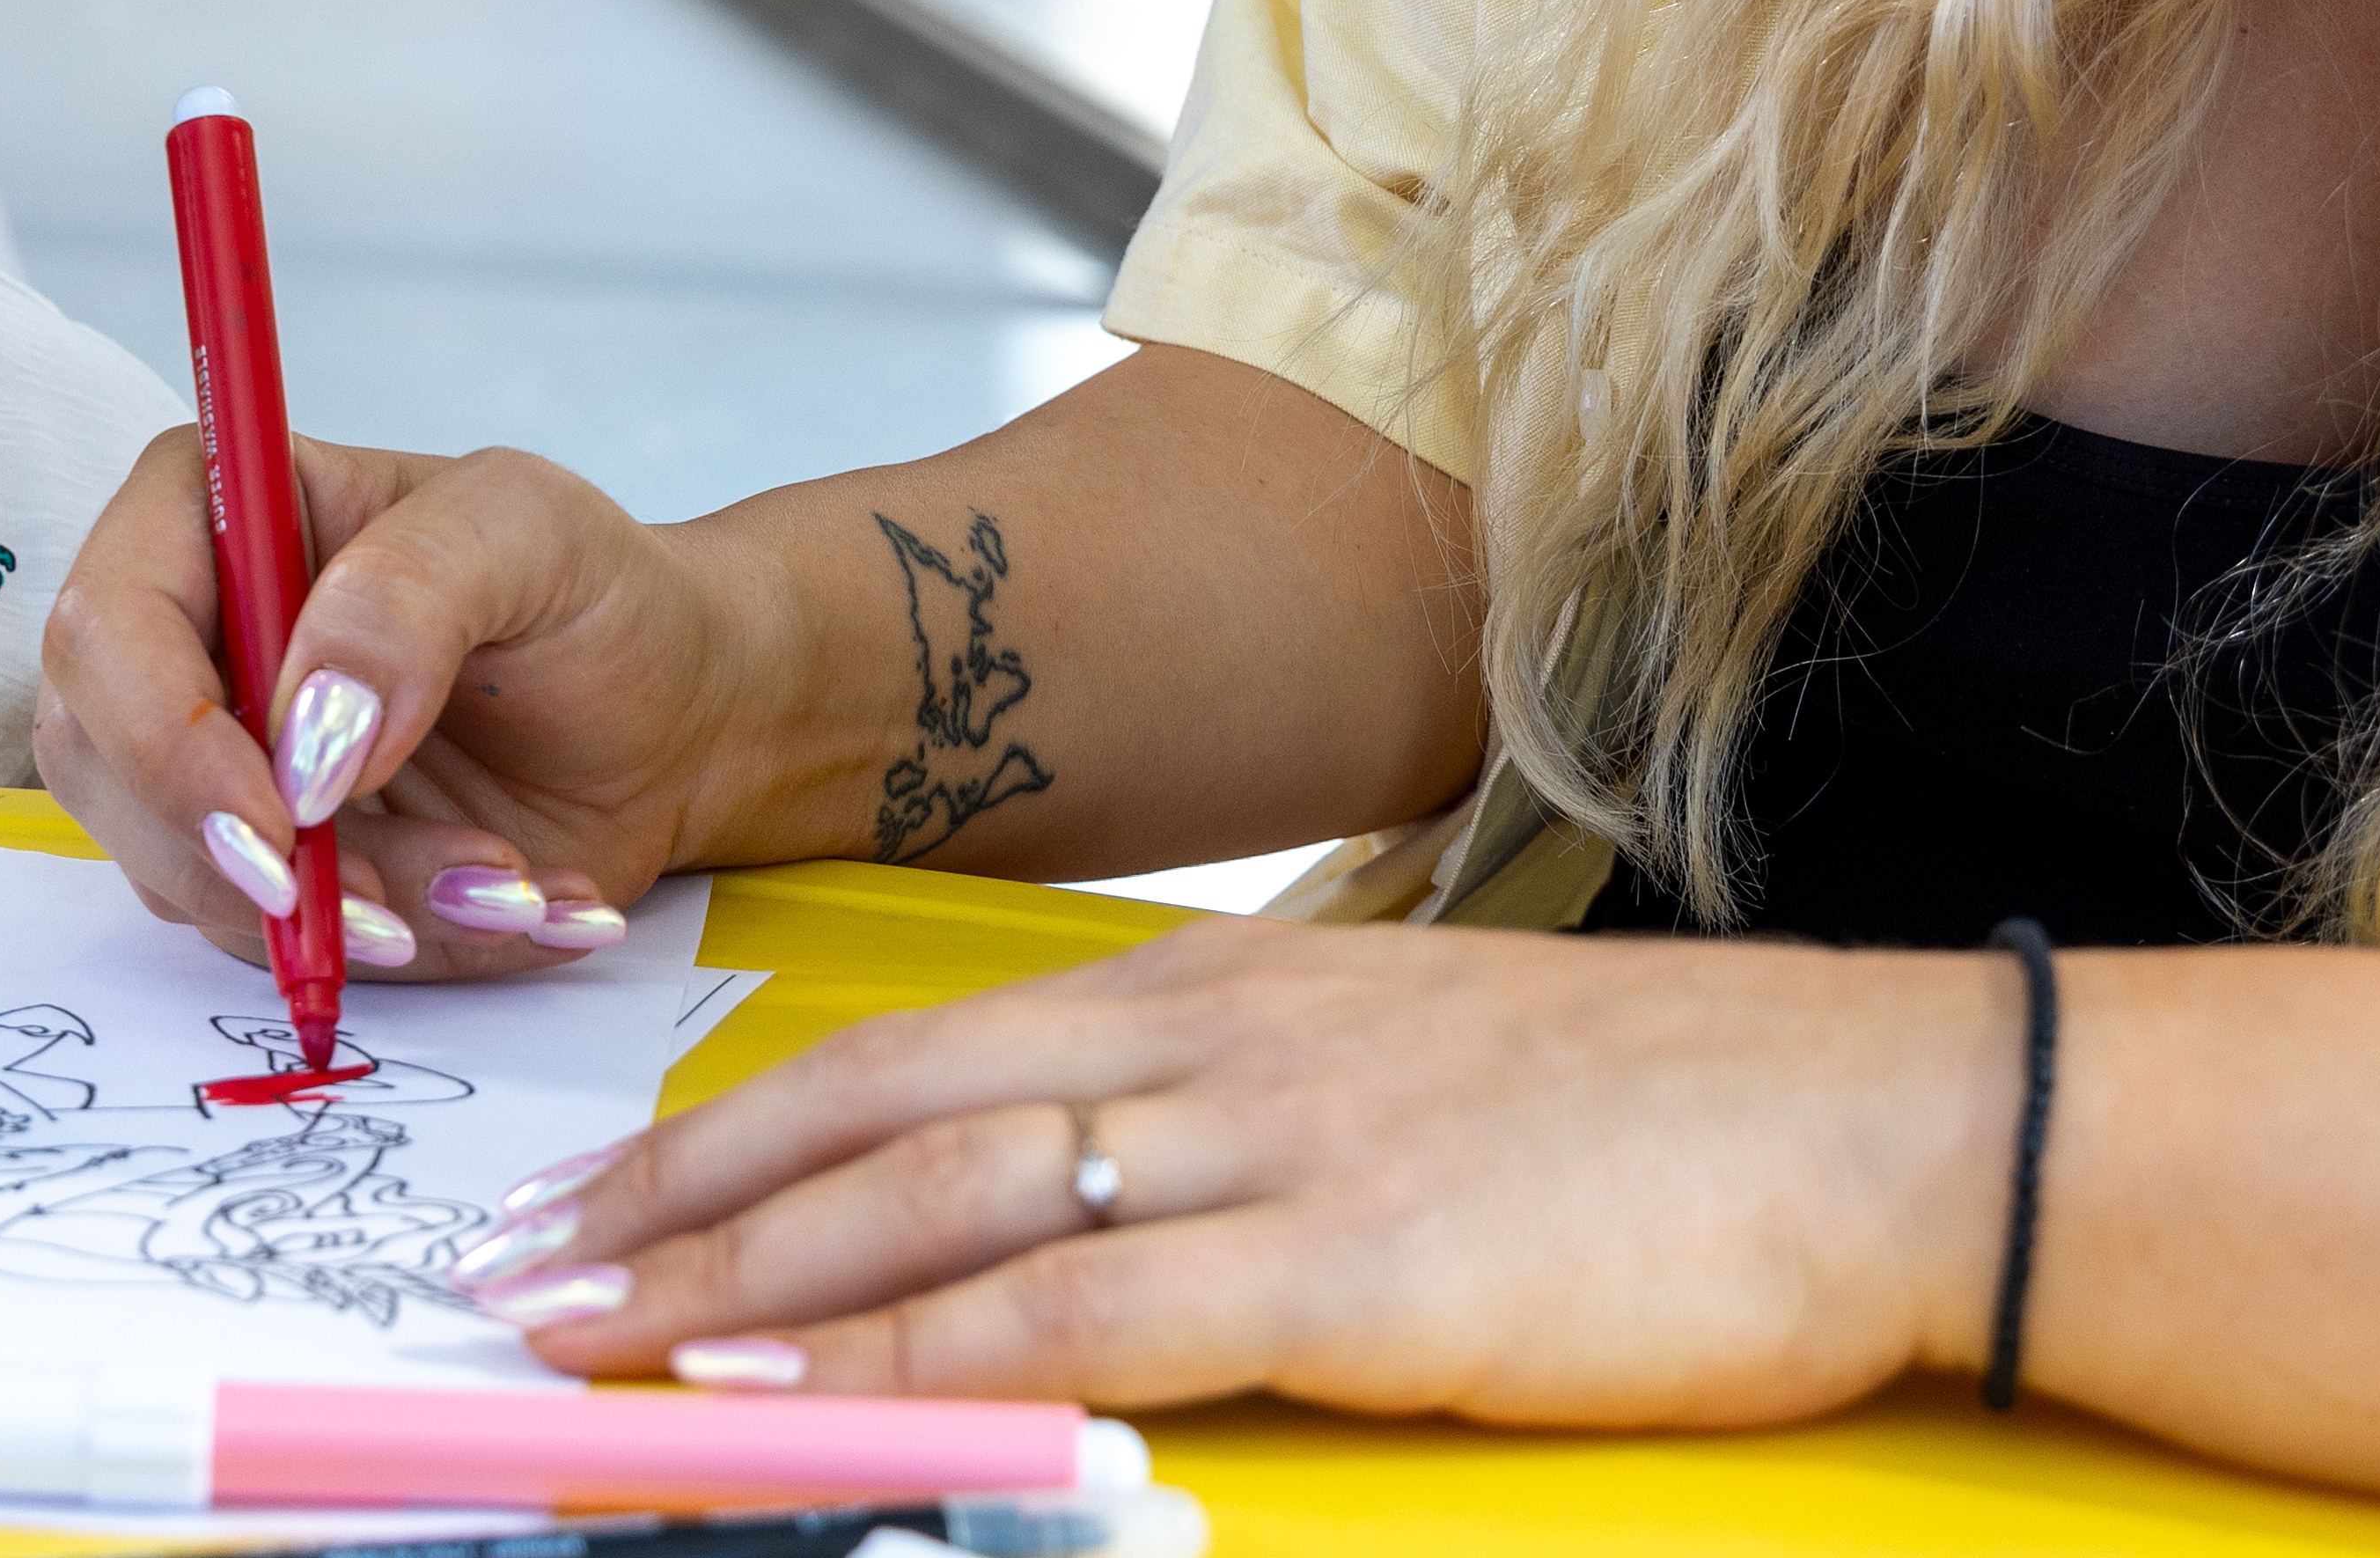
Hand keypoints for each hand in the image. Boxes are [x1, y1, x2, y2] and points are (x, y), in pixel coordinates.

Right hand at [34, 430, 789, 981]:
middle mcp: (190, 635)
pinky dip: (402, 945)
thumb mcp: (533, 533)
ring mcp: (219, 758)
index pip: (109, 621)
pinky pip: (277, 941)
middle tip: (396, 910)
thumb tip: (307, 735)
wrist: (676, 718)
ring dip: (358, 909)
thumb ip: (412, 596)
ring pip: (190, 877)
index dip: (167, 737)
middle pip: (106, 766)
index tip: (284, 821)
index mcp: (219, 507)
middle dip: (248, 862)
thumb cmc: (599, 594)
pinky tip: (515, 902)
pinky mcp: (270, 862)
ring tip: (511, 877)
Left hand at [464, 919, 2024, 1426]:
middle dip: (674, 1201)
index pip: (907, 1052)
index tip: (593, 1192)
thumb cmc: (1654, 1118)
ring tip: (589, 1336)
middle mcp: (1207, 1043)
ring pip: (937, 1206)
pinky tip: (789, 1388)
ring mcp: (1270, 1148)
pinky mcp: (1348, 1272)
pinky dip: (907, 1353)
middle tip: (514, 1270)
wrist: (1865, 1116)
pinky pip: (1074, 1314)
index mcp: (1214, 991)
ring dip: (741, 1282)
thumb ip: (1239, 1116)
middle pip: (876, 1115)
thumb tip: (1103, 1188)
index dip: (728, 1128)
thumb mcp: (1404, 1075)